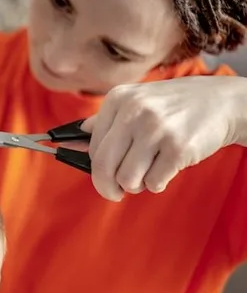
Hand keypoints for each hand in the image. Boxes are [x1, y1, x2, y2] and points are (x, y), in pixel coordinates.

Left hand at [82, 76, 245, 201]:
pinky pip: (153, 184)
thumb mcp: (135, 103)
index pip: (92, 148)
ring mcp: (156, 129)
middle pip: (102, 167)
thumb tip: (70, 140)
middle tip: (116, 192)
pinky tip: (167, 167)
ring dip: (137, 184)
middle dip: (106, 187)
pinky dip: (158, 183)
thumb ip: (103, 123)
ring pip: (127, 180)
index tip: (103, 177)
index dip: (95, 169)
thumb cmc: (171, 107)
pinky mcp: (178, 148)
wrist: (222, 101)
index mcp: (118, 99)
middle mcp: (134, 112)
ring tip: (149, 171)